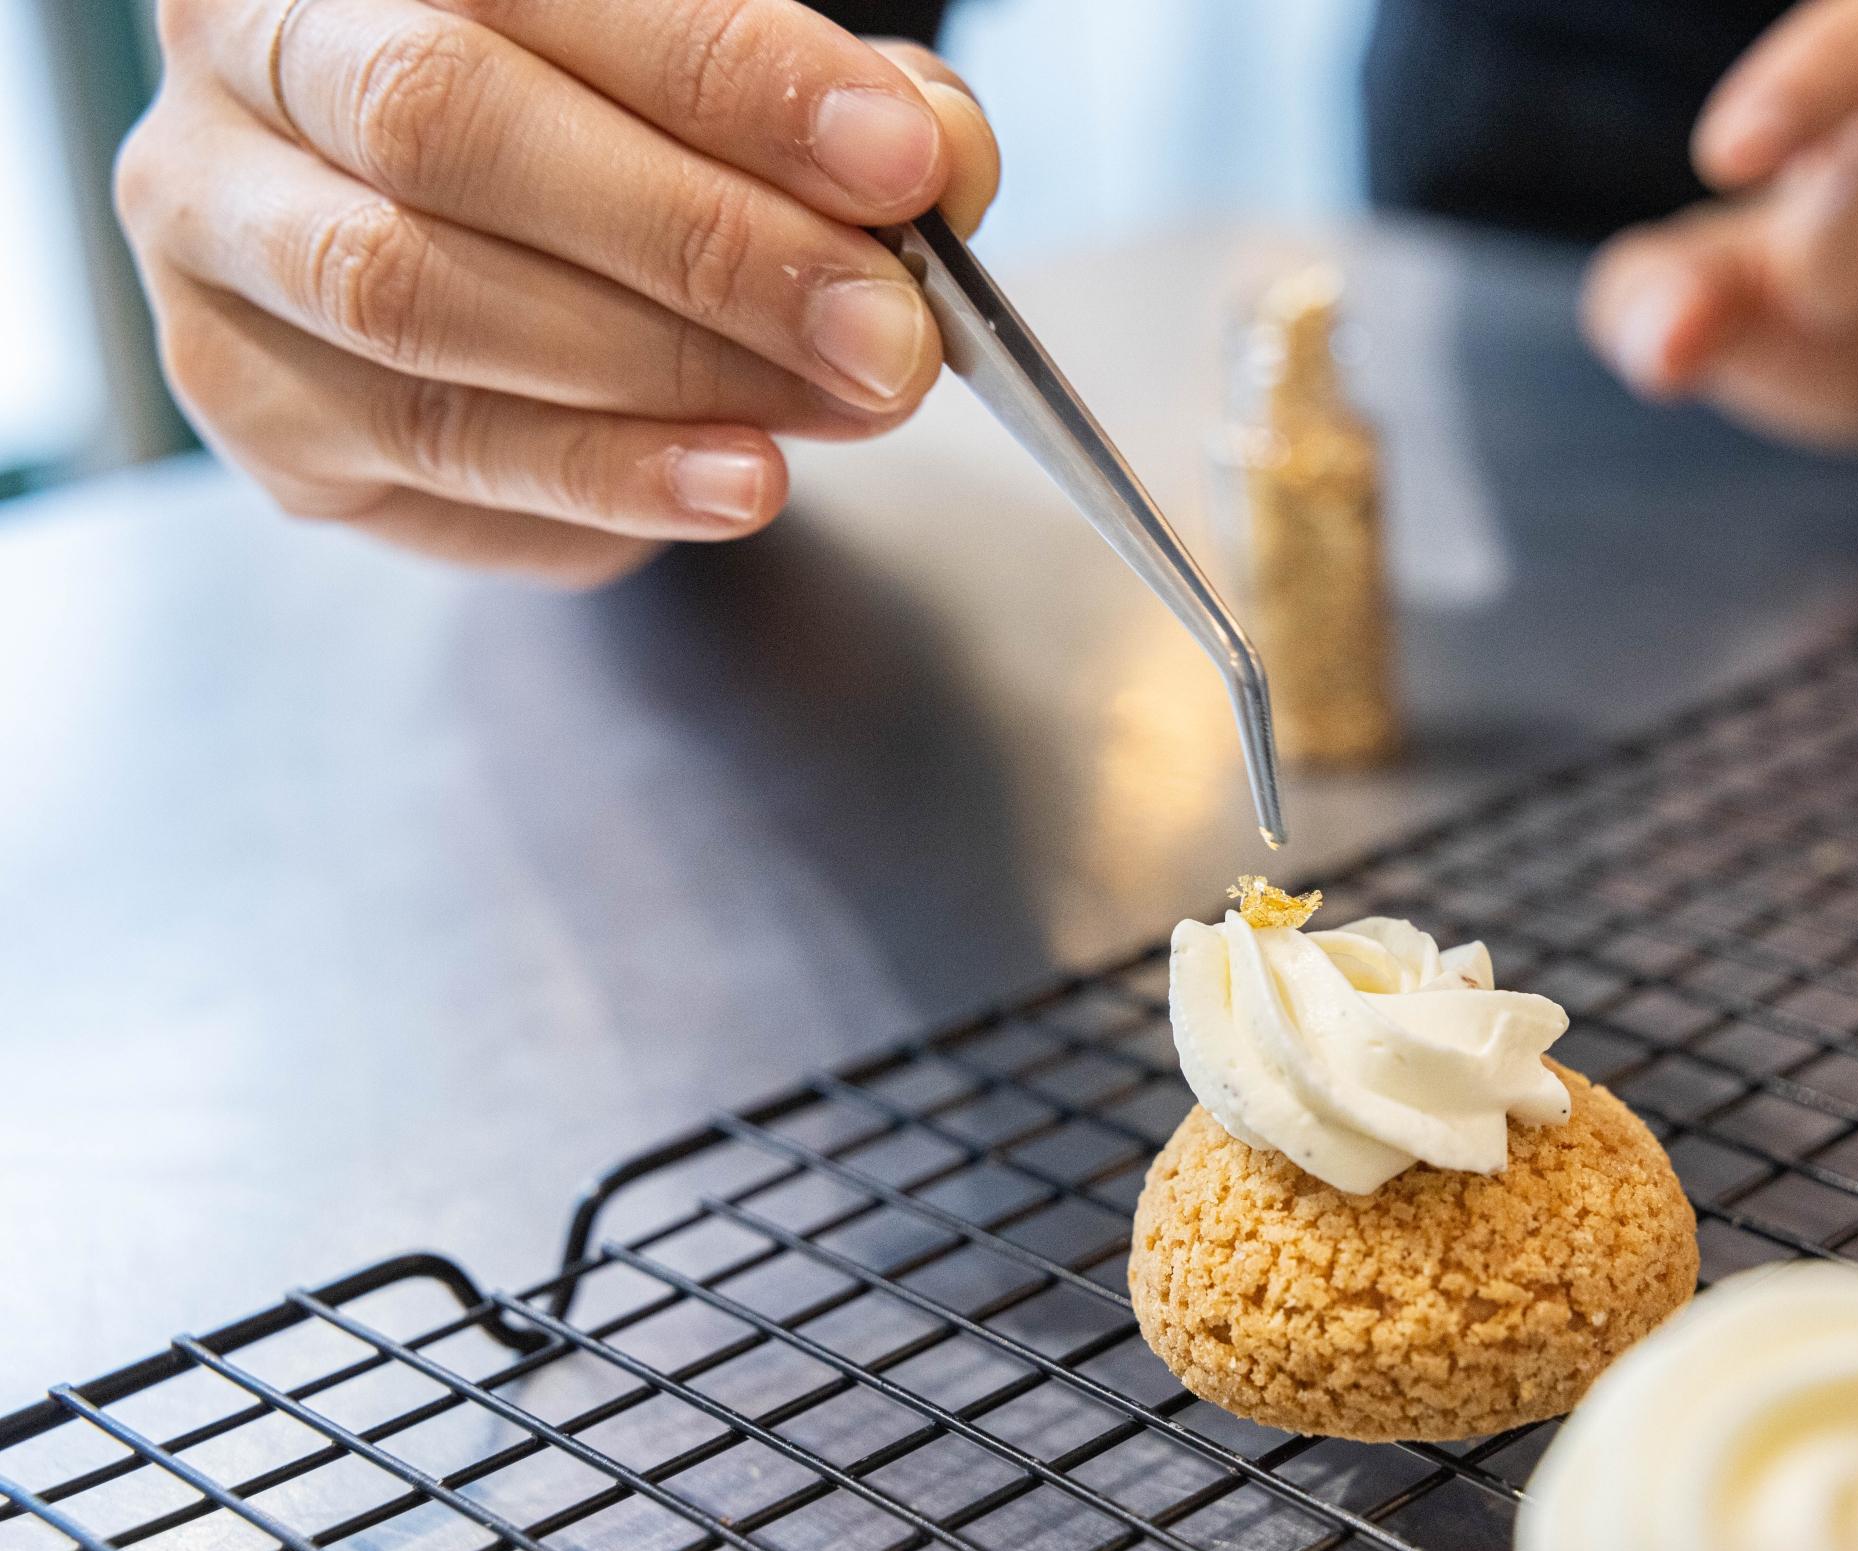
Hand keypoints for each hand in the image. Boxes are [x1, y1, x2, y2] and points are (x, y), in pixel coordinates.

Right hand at [116, 0, 1000, 583]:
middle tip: (884, 333)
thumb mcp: (732, 89)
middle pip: (449, 129)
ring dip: (657, 378)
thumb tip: (939, 166)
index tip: (903, 166)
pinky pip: (423, 451)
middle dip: (701, 243)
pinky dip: (599, 481)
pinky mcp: (243, 396)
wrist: (468, 231)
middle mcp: (251, 55)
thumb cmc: (609, 132)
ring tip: (828, 418)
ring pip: (415, 305)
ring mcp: (214, 230)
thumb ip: (838, 106)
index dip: (738, 80)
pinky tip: (730, 484)